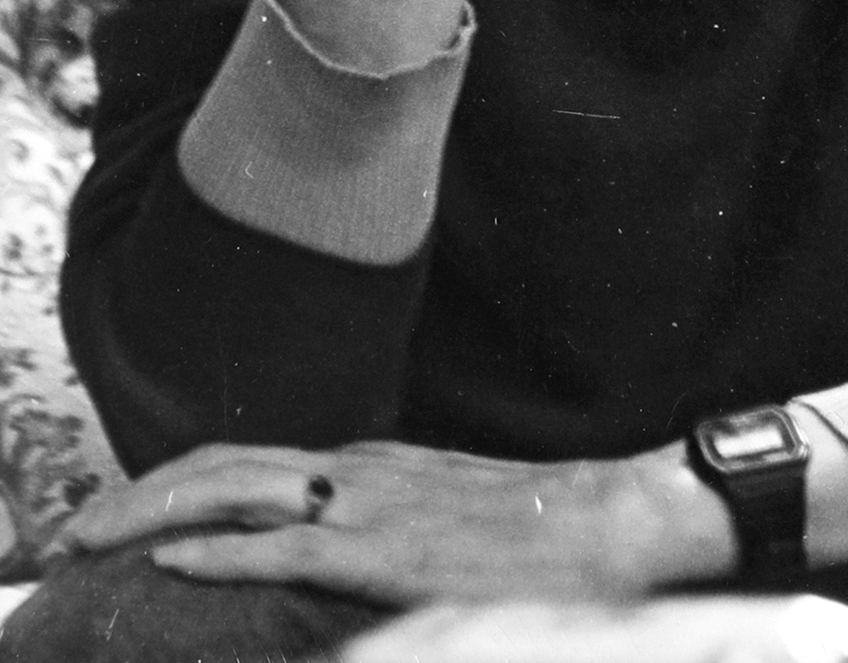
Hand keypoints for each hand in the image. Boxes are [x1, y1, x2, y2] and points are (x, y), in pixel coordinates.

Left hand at [46, 438, 736, 608]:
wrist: (607, 521)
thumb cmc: (532, 533)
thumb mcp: (438, 518)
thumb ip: (380, 528)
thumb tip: (323, 556)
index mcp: (361, 465)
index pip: (241, 464)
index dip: (167, 486)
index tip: (110, 520)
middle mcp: (353, 469)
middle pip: (218, 464)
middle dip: (132, 493)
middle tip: (65, 534)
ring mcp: (368, 502)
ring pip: (234, 488)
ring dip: (149, 509)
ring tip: (85, 539)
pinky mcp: (386, 548)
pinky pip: (285, 544)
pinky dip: (219, 547)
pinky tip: (171, 558)